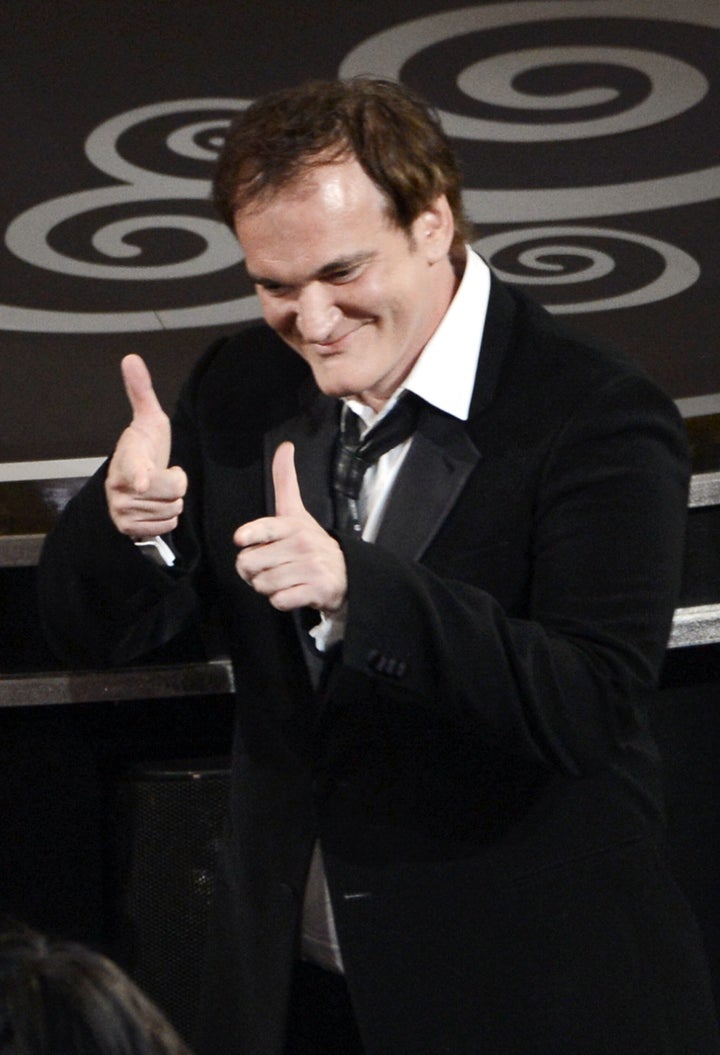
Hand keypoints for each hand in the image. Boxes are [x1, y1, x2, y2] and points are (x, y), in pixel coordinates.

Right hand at [105, 354, 187, 537]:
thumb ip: (140, 391)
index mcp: (127, 460)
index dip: (140, 475)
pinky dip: (167, 519)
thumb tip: (131, 357)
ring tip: (157, 491)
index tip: (142, 481)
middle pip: (172, 491)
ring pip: (171, 510)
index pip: (134, 468)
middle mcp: (119, 487)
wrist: (133, 482)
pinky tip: (155, 507)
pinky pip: (166, 526)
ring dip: (171, 502)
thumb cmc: (145, 449)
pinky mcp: (130, 529)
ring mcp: (122, 511)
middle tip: (163, 475)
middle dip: (176, 484)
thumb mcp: (148, 420)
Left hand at [234, 442, 346, 613]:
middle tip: (268, 567)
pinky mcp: (317, 590)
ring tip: (282, 579)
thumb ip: (285, 481)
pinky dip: (281, 600)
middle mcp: (302, 544)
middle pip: (250, 563)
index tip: (241, 540)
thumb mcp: (297, 512)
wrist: (346, 574)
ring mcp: (311, 568)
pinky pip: (280, 600)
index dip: (250, 535)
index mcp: (293, 525)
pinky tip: (292, 592)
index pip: (265, 528)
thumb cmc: (311, 543)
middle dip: (252, 571)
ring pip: (262, 583)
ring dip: (267, 587)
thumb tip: (285, 445)